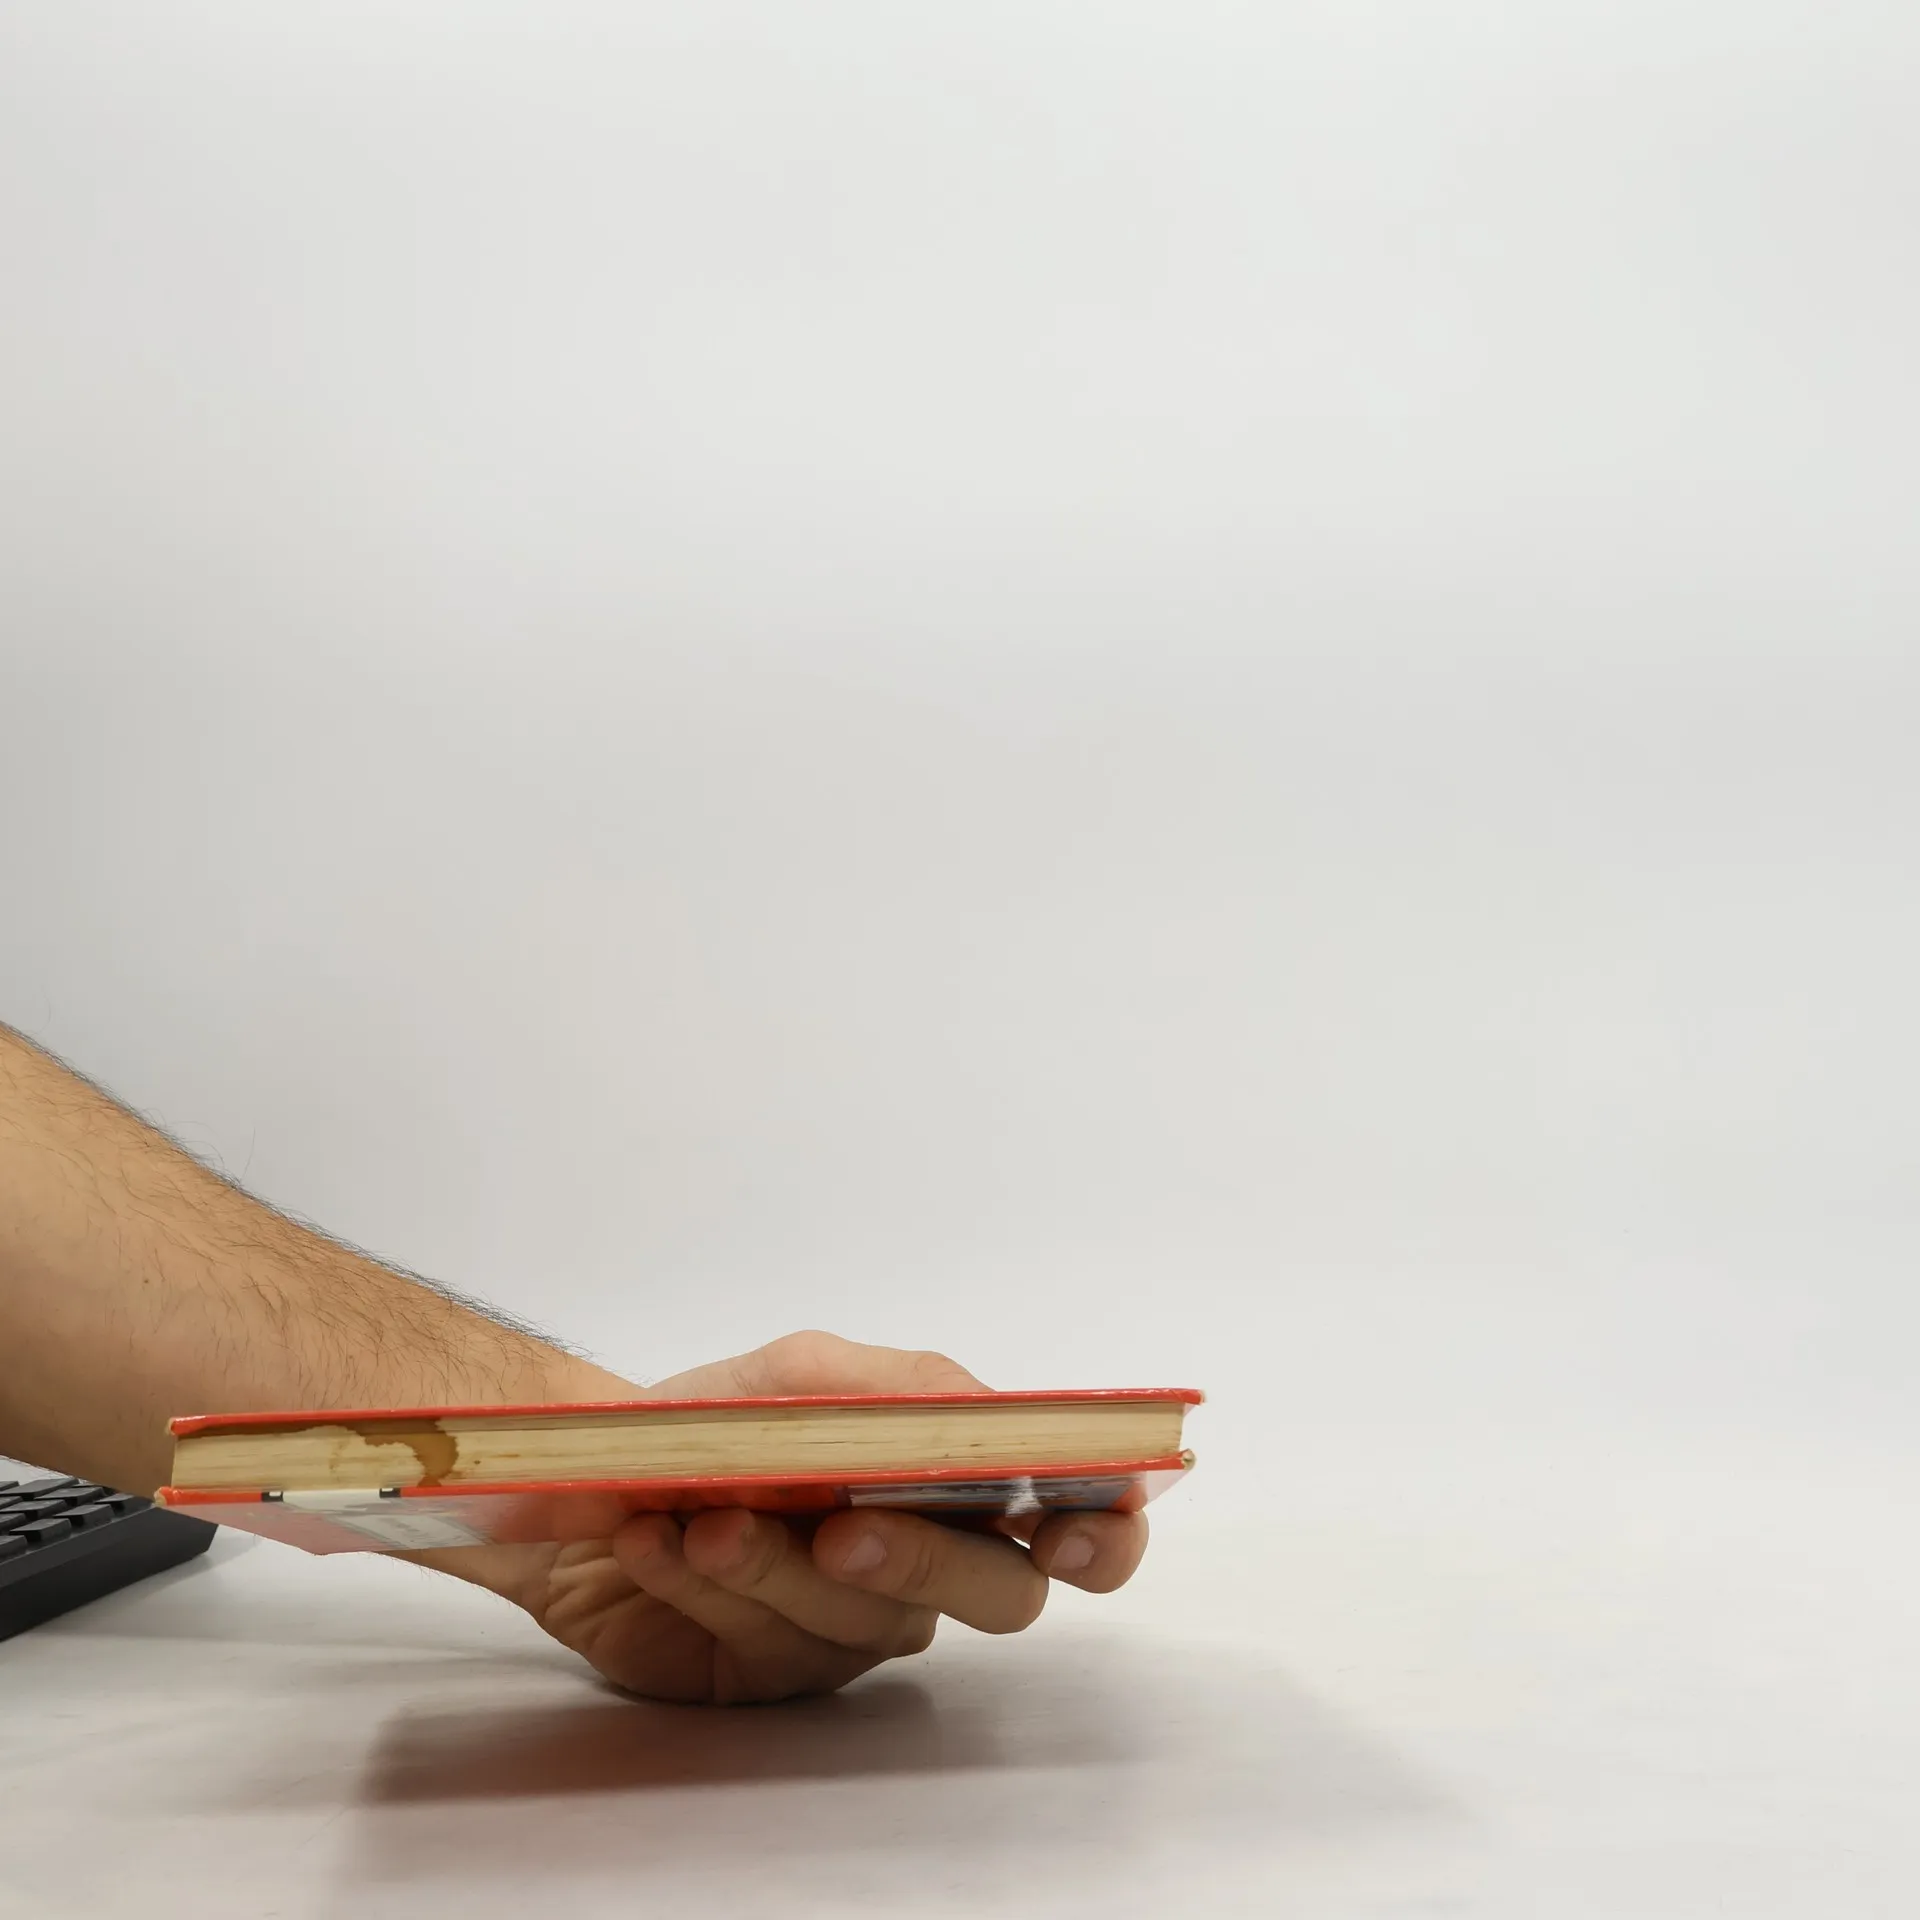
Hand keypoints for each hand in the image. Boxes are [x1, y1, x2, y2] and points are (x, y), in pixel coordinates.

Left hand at [430, 1331, 1148, 1704]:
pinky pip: (768, 1642)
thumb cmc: (723, 1418)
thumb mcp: (806, 1374)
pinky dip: (704, 1583)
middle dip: (922, 1560)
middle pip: (996, 1597)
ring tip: (704, 1518)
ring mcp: (856, 1631)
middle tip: (842, 1531)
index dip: (1103, 1539)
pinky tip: (656, 1541)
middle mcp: (928, 1567)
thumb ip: (905, 1389)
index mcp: (960, 1487)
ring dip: (775, 1564)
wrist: (597, 1474)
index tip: (1072, 1537)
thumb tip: (988, 1415)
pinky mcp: (776, 1675)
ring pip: (864, 1622)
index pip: (1078, 1526)